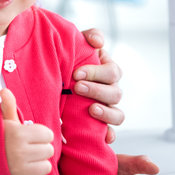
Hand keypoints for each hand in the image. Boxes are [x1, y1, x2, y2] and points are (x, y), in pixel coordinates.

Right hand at [0, 89, 53, 174]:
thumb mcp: (3, 120)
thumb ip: (8, 105)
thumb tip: (5, 91)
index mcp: (18, 134)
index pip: (48, 135)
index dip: (40, 135)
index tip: (28, 136)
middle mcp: (19, 152)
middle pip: (49, 151)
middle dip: (40, 149)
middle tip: (26, 148)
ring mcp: (19, 169)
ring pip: (46, 167)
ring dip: (38, 165)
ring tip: (26, 160)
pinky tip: (26, 173)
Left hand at [75, 27, 124, 141]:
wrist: (56, 77)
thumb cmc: (70, 60)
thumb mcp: (78, 44)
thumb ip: (89, 37)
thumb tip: (98, 41)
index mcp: (107, 71)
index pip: (112, 72)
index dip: (97, 72)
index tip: (76, 73)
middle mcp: (110, 90)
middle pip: (115, 93)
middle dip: (97, 90)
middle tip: (77, 87)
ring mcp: (107, 108)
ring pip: (118, 114)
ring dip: (106, 112)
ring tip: (91, 109)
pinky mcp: (100, 125)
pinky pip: (111, 133)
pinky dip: (109, 135)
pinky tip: (104, 136)